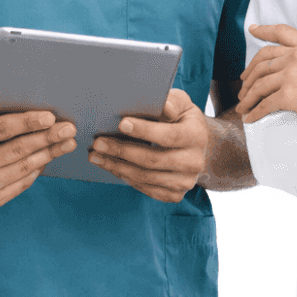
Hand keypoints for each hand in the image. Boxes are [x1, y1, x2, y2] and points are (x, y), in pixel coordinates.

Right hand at [0, 81, 77, 208]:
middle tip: (69, 129)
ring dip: (49, 155)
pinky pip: (20, 184)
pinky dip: (37, 170)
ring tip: (67, 143)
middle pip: (17, 150)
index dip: (27, 123)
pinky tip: (49, 157)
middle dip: (46, 138)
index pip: (1, 129)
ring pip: (22, 168)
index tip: (50, 117)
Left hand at [90, 88, 208, 202]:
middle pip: (153, 160)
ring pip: (146, 177)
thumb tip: (164, 106)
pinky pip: (146, 189)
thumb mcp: (183, 104)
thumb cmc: (183, 119)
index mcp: (197, 136)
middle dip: (122, 151)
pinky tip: (111, 166)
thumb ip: (173, 102)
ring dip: (117, 166)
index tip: (121, 123)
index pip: (169, 136)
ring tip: (96, 156)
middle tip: (98, 143)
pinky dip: (126, 177)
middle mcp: (194, 162)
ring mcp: (185, 182)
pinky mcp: (175, 195)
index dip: (145, 130)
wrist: (200, 147)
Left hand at [237, 23, 296, 132]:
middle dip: (248, 75)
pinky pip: (264, 104)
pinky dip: (254, 112)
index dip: (263, 30)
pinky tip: (251, 118)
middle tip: (242, 85)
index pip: (280, 32)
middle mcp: (296, 56)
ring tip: (242, 106)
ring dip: (248, 97)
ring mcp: (291, 74)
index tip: (251, 29)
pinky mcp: (289, 94)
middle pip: (262, 62)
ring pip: (259, 85)